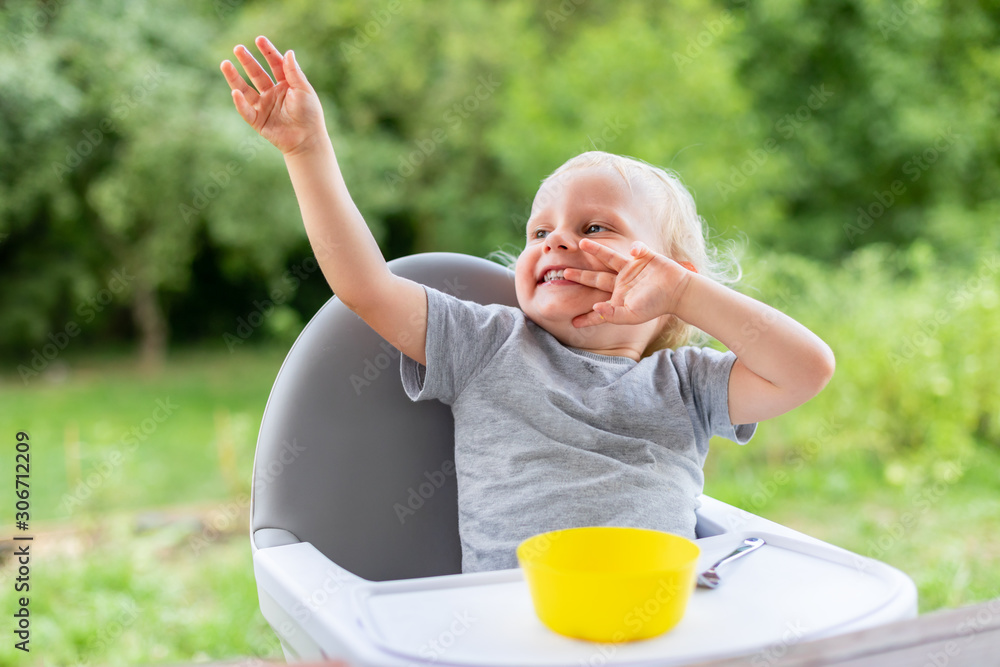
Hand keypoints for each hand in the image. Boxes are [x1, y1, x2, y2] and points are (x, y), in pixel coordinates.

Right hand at [220, 36, 325, 155]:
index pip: (275, 64)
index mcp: (286, 84)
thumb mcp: (304, 90)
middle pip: (257, 74)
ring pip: (246, 90)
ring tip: (225, 63)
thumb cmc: (310, 114)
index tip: (259, 39)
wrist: (307, 139)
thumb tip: (288, 52)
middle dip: (247, 61)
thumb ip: (294, 72)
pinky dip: (240, 102)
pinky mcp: (258, 121)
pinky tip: (235, 92)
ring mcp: (264, 106)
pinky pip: (246, 110)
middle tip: (238, 48)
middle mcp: (273, 93)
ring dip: (234, 78)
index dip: (267, 52)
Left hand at [568, 239, 693, 327]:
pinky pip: (637, 249)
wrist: (678, 292)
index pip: (598, 307)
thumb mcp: (632, 315)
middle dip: (580, 276)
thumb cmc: (656, 305)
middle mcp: (621, 282)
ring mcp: (631, 268)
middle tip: (563, 273)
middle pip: (596, 278)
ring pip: (608, 257)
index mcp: (618, 297)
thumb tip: (594, 307)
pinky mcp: (643, 257)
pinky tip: (635, 253)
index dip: (587, 316)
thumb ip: (612, 314)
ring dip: (596, 250)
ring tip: (582, 243)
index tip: (572, 322)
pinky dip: (636, 249)